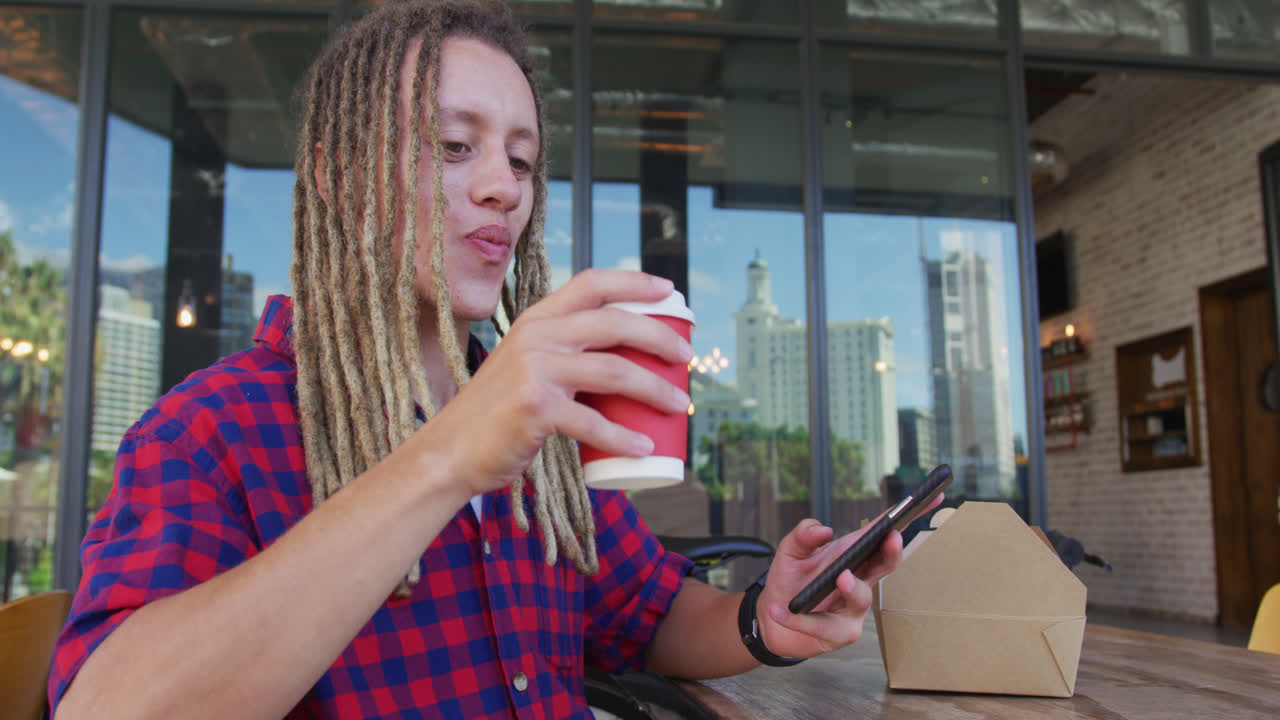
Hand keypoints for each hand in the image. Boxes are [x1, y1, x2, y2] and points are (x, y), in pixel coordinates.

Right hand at [419, 269, 693, 495]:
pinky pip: (593, 422)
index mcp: (536, 320)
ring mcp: (534, 371)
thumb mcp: (524, 366)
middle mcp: (536, 336)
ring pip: (614, 371)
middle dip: (661, 337)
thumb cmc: (496, 413)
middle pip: (615, 324)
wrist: (449, 450)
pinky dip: (624, 436)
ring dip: (656, 389)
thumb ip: (559, 354)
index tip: (671, 291)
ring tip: (679, 406)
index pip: (592, 283)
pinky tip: (644, 447)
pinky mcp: (535, 408)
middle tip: (687, 358)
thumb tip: (619, 360)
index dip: (635, 282)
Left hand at [753, 494, 941, 658]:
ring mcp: (854, 607)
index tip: (930, 497)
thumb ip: (803, 534)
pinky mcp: (841, 633)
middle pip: (886, 563)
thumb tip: (824, 530)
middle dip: (893, 550)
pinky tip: (782, 612)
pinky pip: (826, 626)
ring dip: (852, 587)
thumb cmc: (790, 579)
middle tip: (892, 536)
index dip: (908, 516)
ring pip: (863, 597)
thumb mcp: (790, 550)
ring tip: (840, 577)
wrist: (771, 614)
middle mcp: (860, 578)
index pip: (884, 533)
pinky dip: (802, 620)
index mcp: (853, 554)